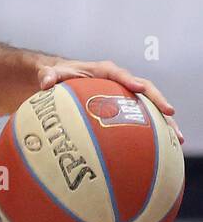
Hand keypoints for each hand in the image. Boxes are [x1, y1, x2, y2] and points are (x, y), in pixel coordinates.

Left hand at [38, 59, 182, 142]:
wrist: (62, 82)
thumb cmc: (57, 77)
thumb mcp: (49, 74)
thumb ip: (47, 76)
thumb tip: (45, 82)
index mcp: (103, 71)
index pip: (119, 73)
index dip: (130, 80)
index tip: (139, 88)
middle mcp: (120, 82)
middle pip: (145, 89)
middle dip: (158, 101)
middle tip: (171, 114)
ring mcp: (125, 97)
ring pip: (150, 107)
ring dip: (164, 122)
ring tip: (177, 138)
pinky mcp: (125, 110)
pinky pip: (142, 121)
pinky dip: (153, 134)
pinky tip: (164, 150)